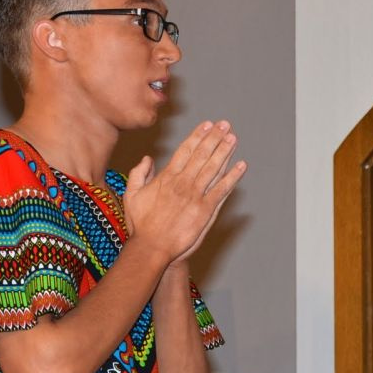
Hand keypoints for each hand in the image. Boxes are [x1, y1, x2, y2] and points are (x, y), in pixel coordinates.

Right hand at [123, 120, 247, 264]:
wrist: (152, 248)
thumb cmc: (140, 225)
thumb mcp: (131, 195)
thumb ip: (138, 174)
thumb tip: (147, 158)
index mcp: (166, 177)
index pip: (185, 151)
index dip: (198, 136)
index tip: (207, 125)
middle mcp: (182, 183)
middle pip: (202, 155)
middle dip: (214, 138)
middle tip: (225, 124)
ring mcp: (195, 196)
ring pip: (213, 168)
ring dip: (225, 152)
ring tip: (233, 138)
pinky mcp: (205, 210)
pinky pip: (222, 190)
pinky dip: (233, 177)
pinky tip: (241, 166)